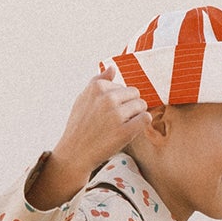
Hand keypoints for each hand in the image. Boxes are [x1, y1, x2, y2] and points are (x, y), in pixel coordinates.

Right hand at [32, 70, 152, 205]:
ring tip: (122, 125)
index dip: (120, 100)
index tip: (109, 112)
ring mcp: (117, 115)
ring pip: (142, 105)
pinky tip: (131, 130)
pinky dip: (142, 124)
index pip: (123, 86)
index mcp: (98, 88)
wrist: (75, 153)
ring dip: (136, 115)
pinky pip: (146, 119)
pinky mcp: (125, 132)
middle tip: (118, 120)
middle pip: (135, 94)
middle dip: (130, 105)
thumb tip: (112, 67)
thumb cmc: (79, 126)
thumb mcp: (83, 98)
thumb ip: (98, 81)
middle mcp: (107, 98)